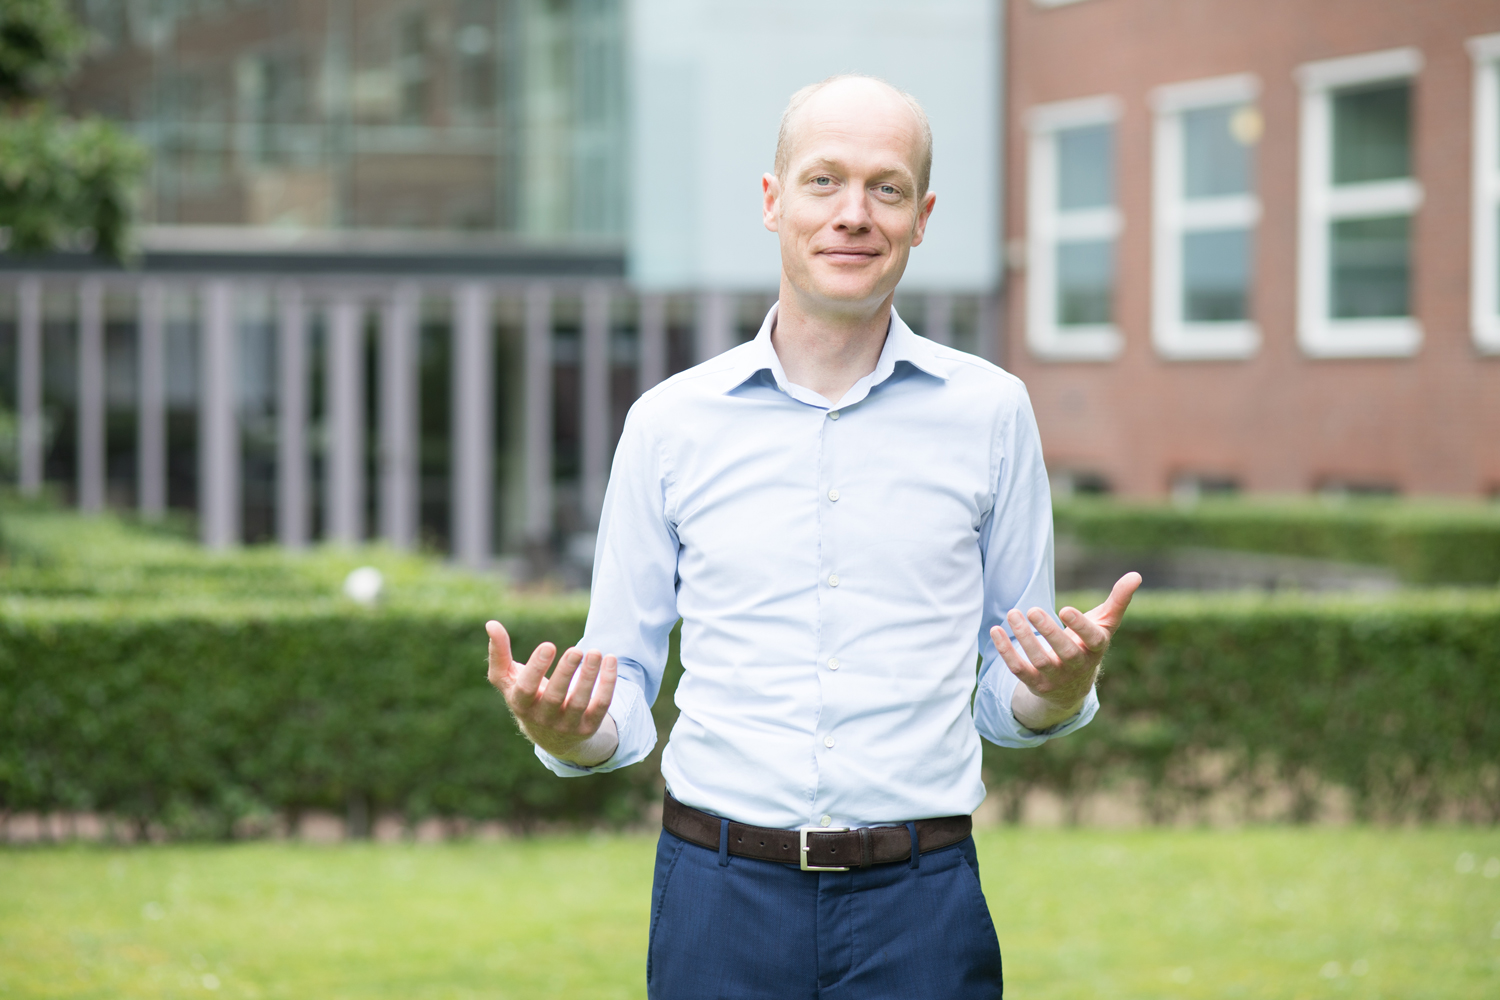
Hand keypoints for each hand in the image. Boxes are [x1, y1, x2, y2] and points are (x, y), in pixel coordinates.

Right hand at [485, 620, 619, 766]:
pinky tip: (610, 660)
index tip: (549, 644)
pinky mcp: (588, 727)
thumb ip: (499, 653)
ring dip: (589, 676)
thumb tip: (491, 624)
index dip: (537, 668)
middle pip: (555, 697)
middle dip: (565, 673)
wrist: (549, 736)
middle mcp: (543, 718)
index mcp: (521, 704)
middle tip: (576, 650)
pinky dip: (607, 684)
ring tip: (595, 652)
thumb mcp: (508, 679)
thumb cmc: (526, 697)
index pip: (526, 689)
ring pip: (580, 702)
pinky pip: (601, 706)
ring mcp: (566, 725)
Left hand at [990, 572, 1141, 731]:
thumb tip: (1136, 574)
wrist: (1072, 687)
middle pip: (1065, 652)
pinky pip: (1019, 670)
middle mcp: (1077, 666)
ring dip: (1024, 638)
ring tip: (1012, 613)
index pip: (1092, 640)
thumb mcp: (1104, 624)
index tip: (1065, 608)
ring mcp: (1056, 677)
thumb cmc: (1088, 645)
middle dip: (1049, 632)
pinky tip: (996, 630)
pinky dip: (1006, 652)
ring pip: (1040, 661)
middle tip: (1033, 610)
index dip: (1080, 626)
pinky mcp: (1036, 684)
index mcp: (1095, 649)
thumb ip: (1118, 600)